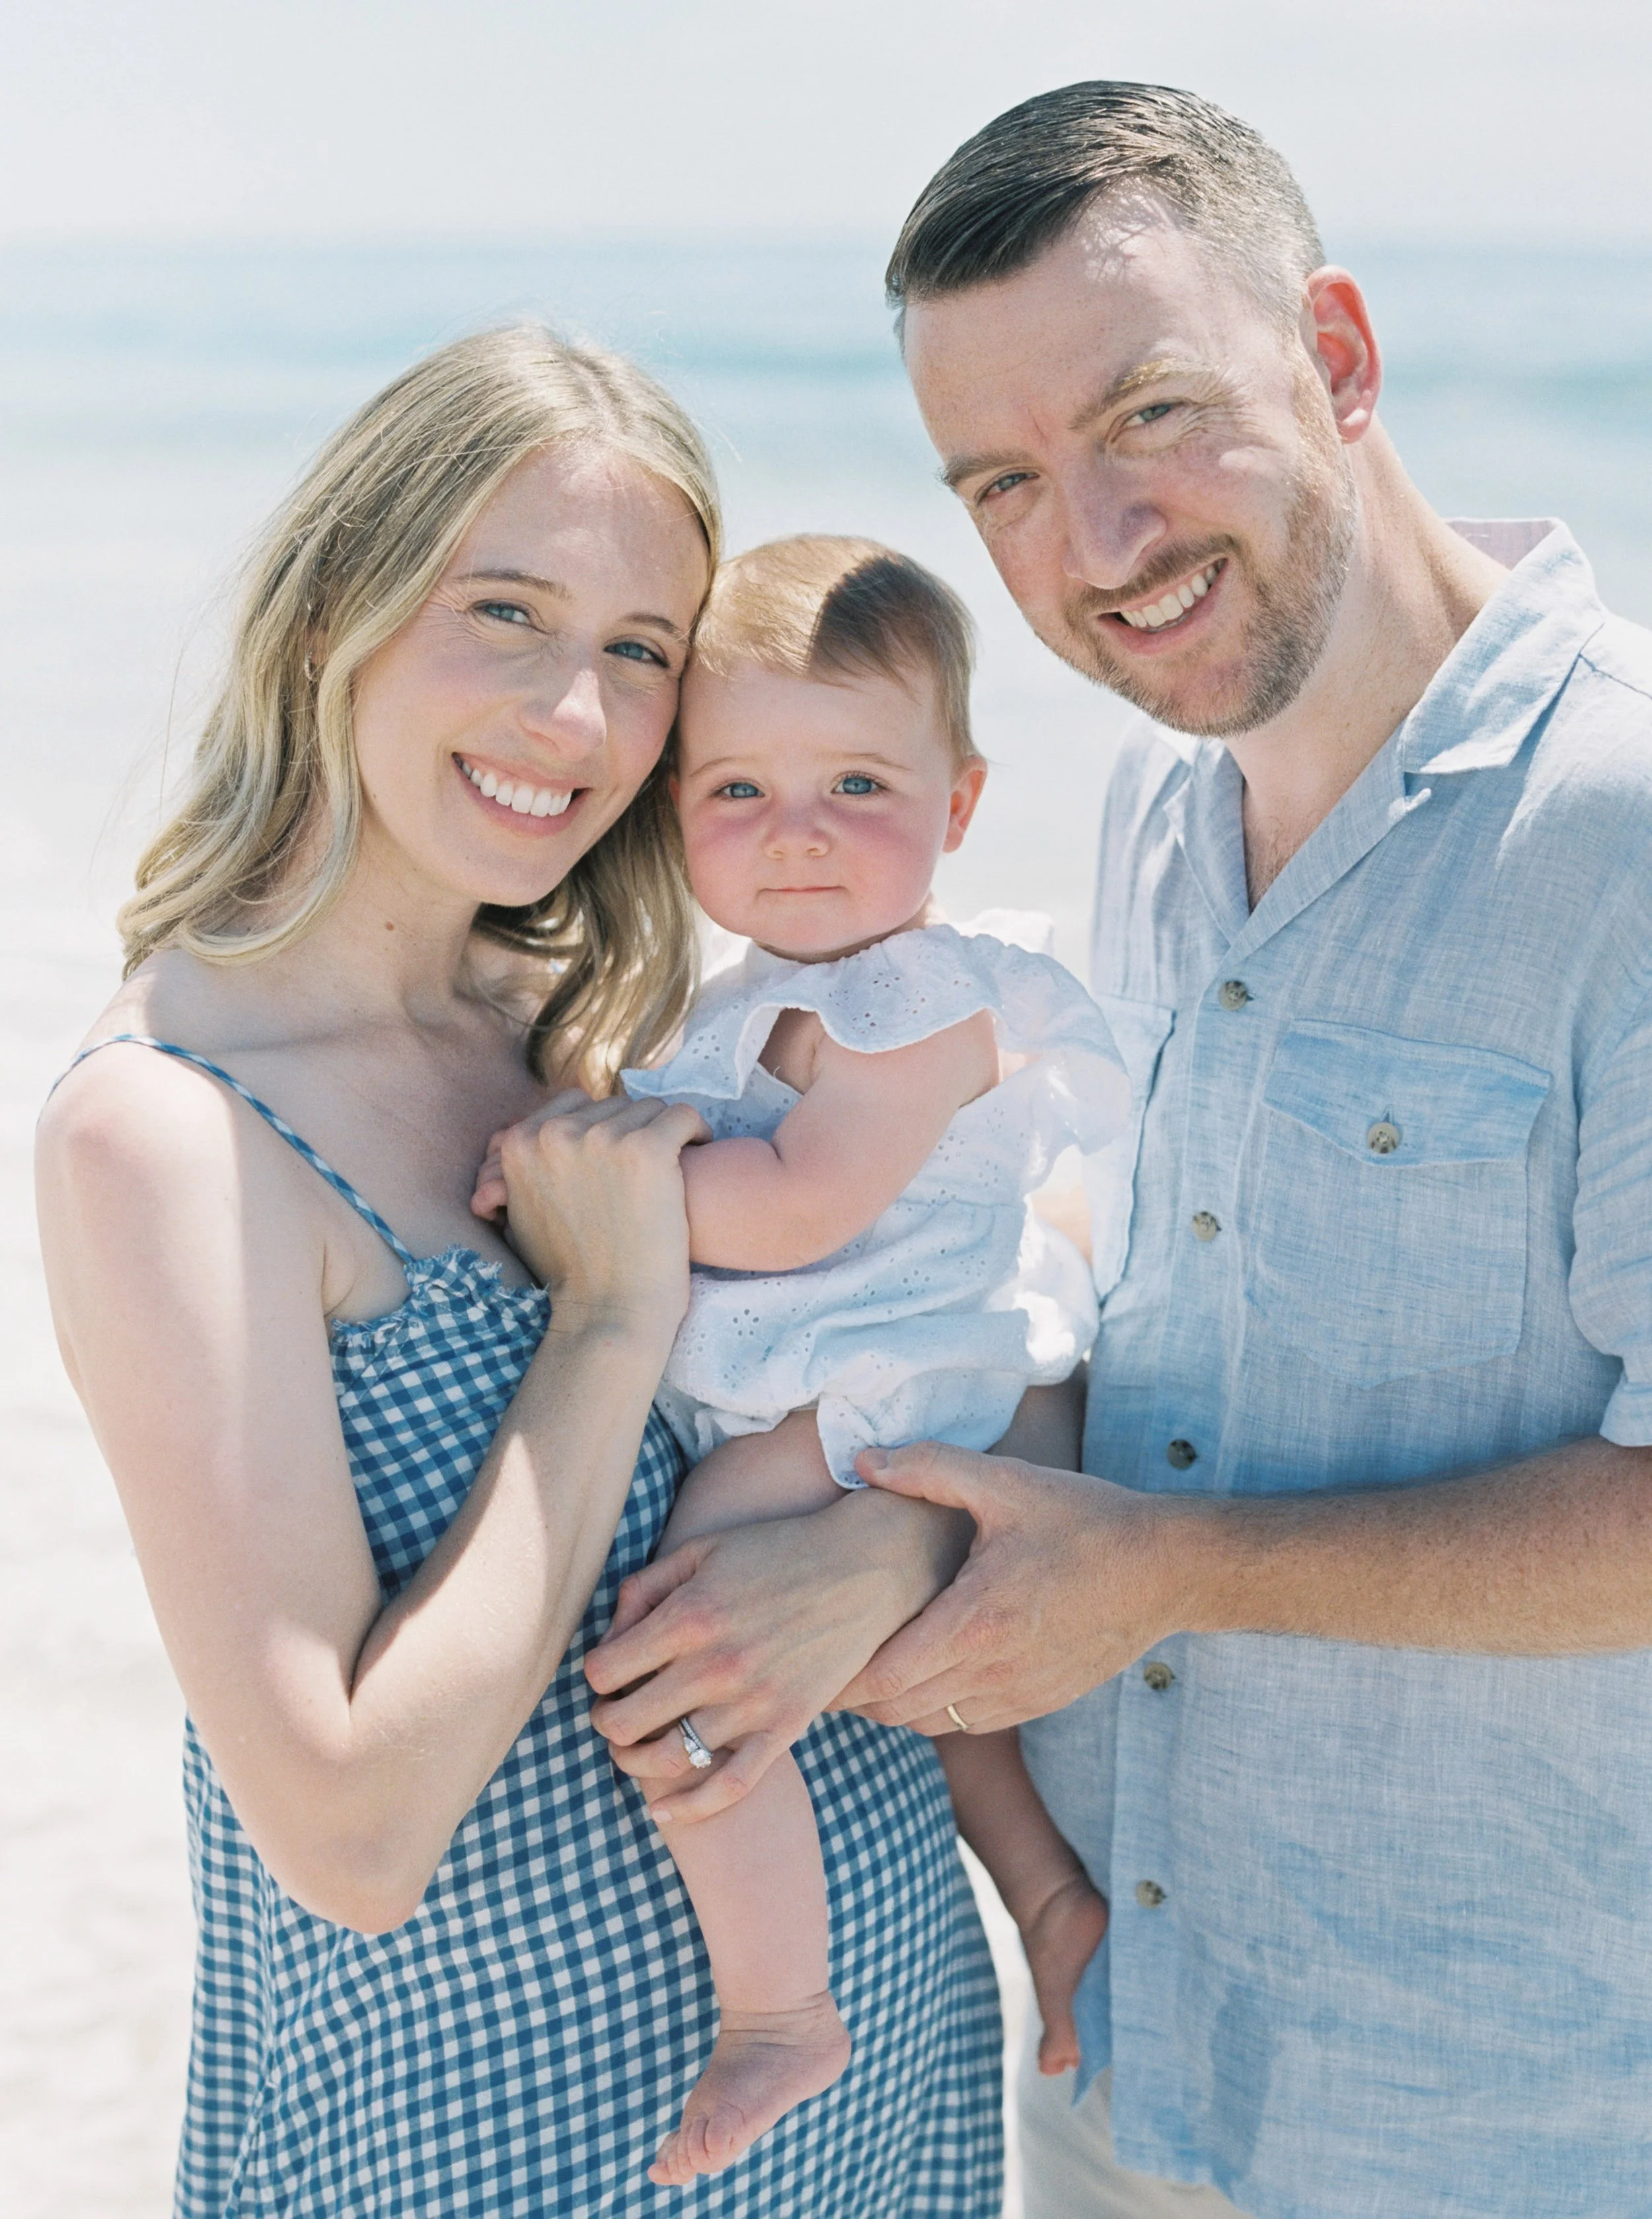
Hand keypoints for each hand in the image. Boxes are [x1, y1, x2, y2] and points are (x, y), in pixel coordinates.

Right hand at [477, 1090, 707, 1338]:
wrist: (609, 1309)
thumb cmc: (572, 1270)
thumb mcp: (522, 1212)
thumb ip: (523, 1167)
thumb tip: (506, 1135)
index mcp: (522, 1143)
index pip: (574, 1102)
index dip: (602, 1126)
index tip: (620, 1154)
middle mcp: (556, 1133)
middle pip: (613, 1105)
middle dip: (632, 1133)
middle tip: (646, 1173)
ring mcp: (603, 1139)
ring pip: (650, 1109)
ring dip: (665, 1135)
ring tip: (674, 1170)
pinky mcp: (647, 1149)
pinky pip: (684, 1114)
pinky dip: (697, 1131)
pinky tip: (701, 1153)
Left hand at [585, 1489, 970, 1820]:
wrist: (865, 1567)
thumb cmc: (777, 1552)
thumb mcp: (705, 1550)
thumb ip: (647, 1586)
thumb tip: (611, 1633)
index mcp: (690, 1615)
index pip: (605, 1669)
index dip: (594, 1673)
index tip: (605, 1670)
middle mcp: (716, 1664)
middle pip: (625, 1721)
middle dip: (604, 1720)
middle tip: (611, 1710)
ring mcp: (754, 1701)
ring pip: (667, 1759)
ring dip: (633, 1761)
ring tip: (630, 1750)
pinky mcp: (787, 1726)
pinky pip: (731, 1786)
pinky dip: (689, 1809)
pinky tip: (662, 1812)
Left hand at [845, 1442, 1193, 1732]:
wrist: (1165, 1569)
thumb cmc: (1083, 1520)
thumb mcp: (1005, 1482)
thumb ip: (929, 1468)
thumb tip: (863, 1459)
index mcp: (976, 1621)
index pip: (884, 1677)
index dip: (841, 1677)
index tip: (816, 1654)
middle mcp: (995, 1671)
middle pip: (897, 1711)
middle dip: (858, 1695)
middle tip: (832, 1661)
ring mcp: (1020, 1695)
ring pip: (932, 1724)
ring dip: (897, 1703)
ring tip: (876, 1664)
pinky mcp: (1041, 1703)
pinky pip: (970, 1724)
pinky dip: (939, 1708)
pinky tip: (931, 1670)